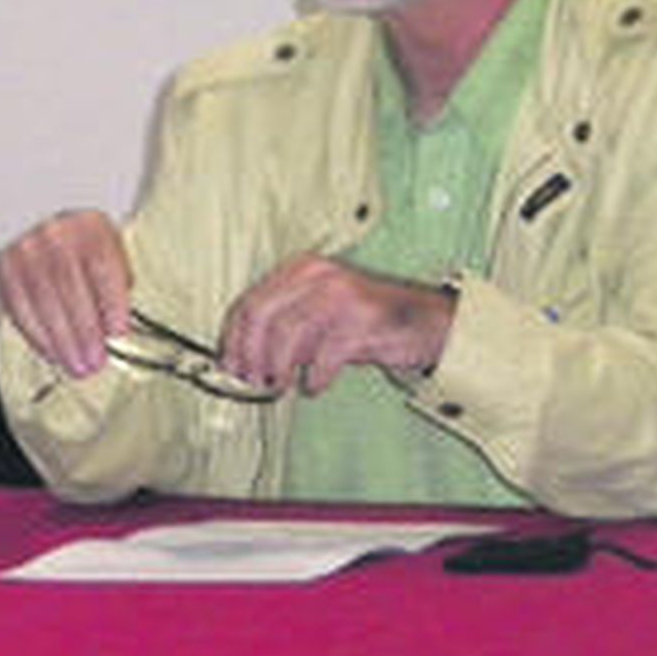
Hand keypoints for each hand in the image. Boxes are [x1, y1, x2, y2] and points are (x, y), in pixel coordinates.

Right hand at [0, 209, 131, 376]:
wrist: (58, 241)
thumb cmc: (91, 260)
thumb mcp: (115, 261)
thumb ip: (120, 288)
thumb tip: (117, 332)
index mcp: (91, 226)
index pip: (102, 263)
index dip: (111, 300)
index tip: (118, 332)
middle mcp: (56, 232)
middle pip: (70, 284)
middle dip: (84, 329)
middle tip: (95, 361)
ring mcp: (26, 249)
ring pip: (43, 299)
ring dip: (61, 339)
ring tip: (76, 365)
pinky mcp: (5, 268)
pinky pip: (19, 307)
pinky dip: (37, 336)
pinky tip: (52, 353)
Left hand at [218, 255, 456, 395]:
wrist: (427, 321)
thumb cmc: (367, 322)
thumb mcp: (319, 317)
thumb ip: (284, 330)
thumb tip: (244, 359)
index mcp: (300, 269)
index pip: (249, 301)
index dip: (233, 338)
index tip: (228, 365)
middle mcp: (317, 276)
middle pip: (261, 314)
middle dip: (249, 353)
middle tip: (251, 380)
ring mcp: (340, 295)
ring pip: (287, 334)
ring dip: (278, 368)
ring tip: (280, 386)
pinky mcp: (362, 320)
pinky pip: (323, 355)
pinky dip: (313, 377)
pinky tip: (314, 386)